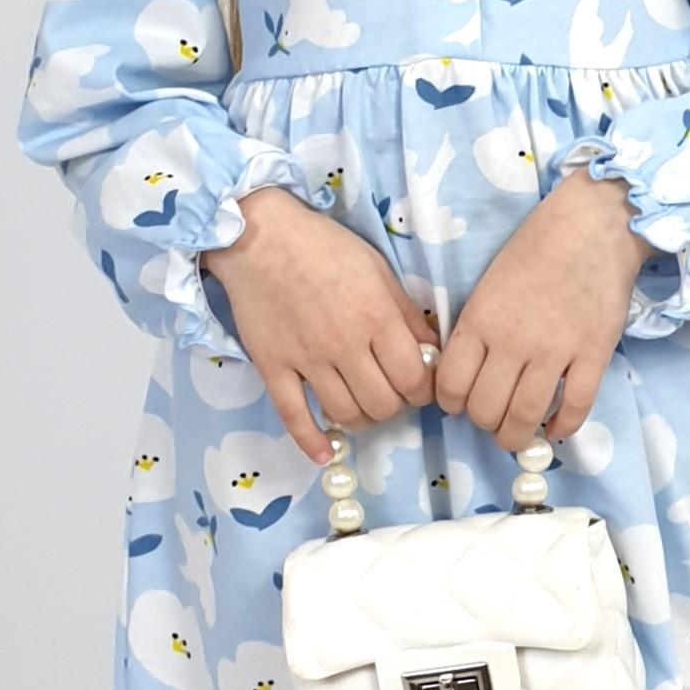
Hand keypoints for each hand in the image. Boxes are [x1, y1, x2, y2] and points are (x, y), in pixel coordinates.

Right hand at [203, 187, 437, 466]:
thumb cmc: (324, 247)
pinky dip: (310, 441)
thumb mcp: (378, 270)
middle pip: (383, 404)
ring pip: (345, 415)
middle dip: (394, 405)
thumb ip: (406, 314)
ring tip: (362, 404)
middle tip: (390, 392)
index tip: (419, 385)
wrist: (258, 236)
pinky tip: (323, 453)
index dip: (423, 391)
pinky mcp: (274, 367)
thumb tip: (431, 352)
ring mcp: (307, 360)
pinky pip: (293, 416)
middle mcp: (344, 344)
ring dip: (361, 418)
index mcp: (376, 317)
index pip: (413, 380)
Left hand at [433, 165, 648, 453]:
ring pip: (525, 416)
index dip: (452, 404)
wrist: (592, 225)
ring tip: (518, 436)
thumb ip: (476, 330)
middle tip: (493, 419)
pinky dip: (563, 428)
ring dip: (517, 436)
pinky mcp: (594, 354)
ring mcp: (556, 350)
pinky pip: (575, 408)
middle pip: (485, 409)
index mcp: (479, 320)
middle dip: (485, 423)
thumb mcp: (488, 286)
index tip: (461, 405)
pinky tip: (556, 429)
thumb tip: (467, 375)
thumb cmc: (535, 249)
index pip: (450, 385)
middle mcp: (512, 341)